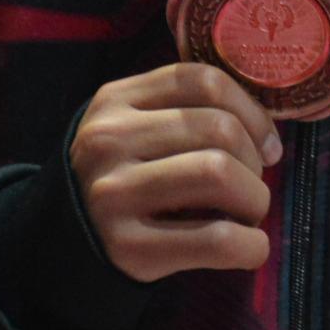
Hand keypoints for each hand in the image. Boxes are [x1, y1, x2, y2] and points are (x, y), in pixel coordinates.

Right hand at [69, 62, 282, 282]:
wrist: (62, 239)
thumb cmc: (120, 172)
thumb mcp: (134, 124)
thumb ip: (185, 110)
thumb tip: (266, 132)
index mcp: (117, 100)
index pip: (203, 80)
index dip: (251, 110)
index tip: (267, 142)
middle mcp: (111, 140)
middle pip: (218, 128)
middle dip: (254, 158)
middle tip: (254, 182)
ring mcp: (115, 194)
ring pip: (217, 174)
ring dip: (254, 197)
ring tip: (249, 211)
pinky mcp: (128, 248)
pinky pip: (214, 239)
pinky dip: (249, 245)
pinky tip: (250, 247)